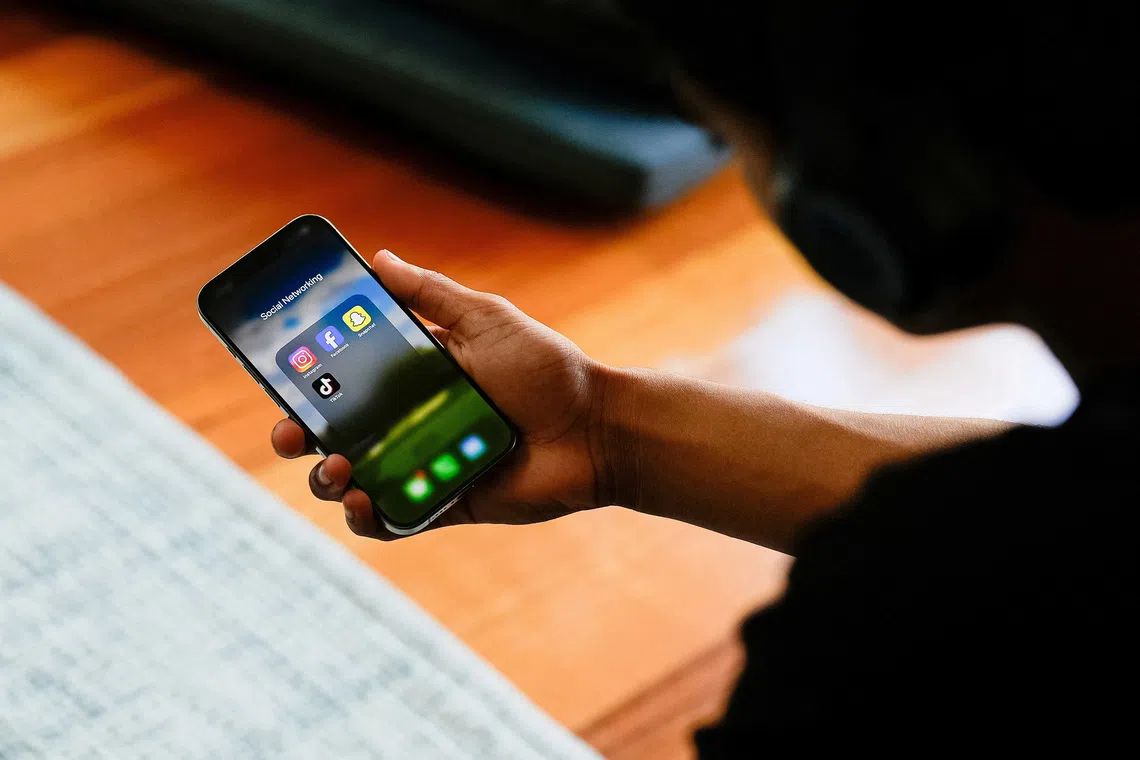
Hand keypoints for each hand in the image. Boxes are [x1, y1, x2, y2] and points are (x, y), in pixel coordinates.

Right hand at [271, 249, 606, 539]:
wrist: (596, 428)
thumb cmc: (547, 370)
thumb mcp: (487, 320)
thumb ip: (432, 294)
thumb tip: (377, 257)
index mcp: (414, 376)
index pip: (344, 378)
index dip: (305, 380)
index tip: (278, 373)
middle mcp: (409, 422)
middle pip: (334, 433)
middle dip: (299, 435)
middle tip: (291, 432)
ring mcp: (422, 466)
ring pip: (351, 480)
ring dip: (327, 478)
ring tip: (338, 467)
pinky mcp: (442, 504)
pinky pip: (391, 519)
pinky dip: (367, 517)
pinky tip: (361, 501)